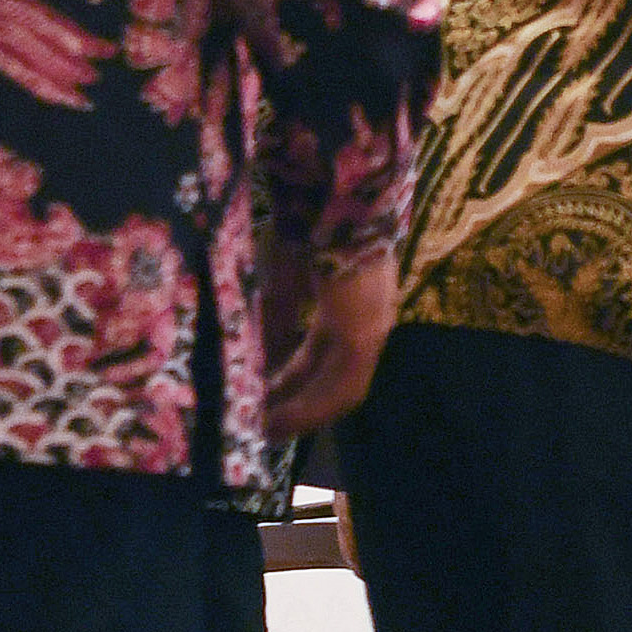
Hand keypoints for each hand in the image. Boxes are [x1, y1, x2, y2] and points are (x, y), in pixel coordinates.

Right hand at [260, 238, 397, 435]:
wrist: (332, 199)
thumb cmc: (306, 227)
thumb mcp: (285, 280)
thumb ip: (277, 318)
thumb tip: (260, 354)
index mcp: (352, 305)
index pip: (324, 357)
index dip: (295, 384)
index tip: (264, 402)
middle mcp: (369, 321)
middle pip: (335, 380)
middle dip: (297, 406)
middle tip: (262, 428)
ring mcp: (371, 328)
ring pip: (341, 389)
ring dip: (303, 414)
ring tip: (266, 432)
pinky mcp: (364, 334)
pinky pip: (341, 385)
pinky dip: (310, 407)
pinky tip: (280, 420)